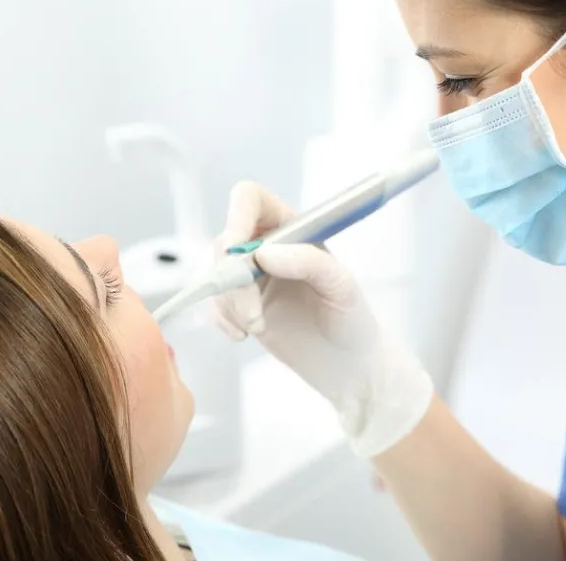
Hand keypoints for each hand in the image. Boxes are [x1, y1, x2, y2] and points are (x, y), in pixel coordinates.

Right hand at [212, 181, 432, 457]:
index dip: (237, 216)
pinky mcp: (241, 304)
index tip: (238, 250)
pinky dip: (222, 319)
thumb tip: (263, 252)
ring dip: (231, 304)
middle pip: (225, 242)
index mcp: (293, 227)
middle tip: (254, 313)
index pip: (250, 200)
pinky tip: (243, 334)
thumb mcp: (341, 286)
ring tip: (258, 326)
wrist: (346, 365)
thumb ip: (310, 262)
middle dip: (234, 280)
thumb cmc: (352, 320)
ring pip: (215, 275)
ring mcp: (251, 276)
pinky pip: (213, 303)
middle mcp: (267, 245)